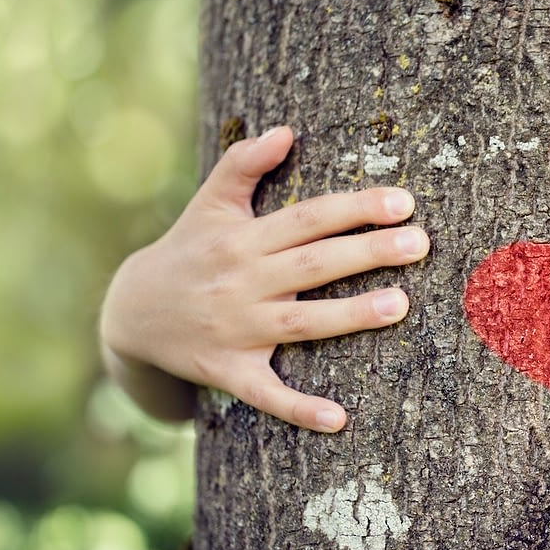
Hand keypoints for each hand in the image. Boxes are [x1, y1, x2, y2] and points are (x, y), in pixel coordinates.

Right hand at [99, 126, 429, 432]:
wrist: (129, 315)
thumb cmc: (187, 251)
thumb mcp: (208, 204)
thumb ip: (242, 164)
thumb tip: (285, 131)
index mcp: (242, 238)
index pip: (308, 218)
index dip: (355, 209)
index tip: (404, 202)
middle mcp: (241, 282)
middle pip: (313, 265)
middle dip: (368, 253)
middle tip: (420, 243)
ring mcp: (235, 330)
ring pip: (301, 324)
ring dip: (350, 317)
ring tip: (401, 305)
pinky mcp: (227, 372)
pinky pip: (266, 394)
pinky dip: (299, 408)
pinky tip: (339, 419)